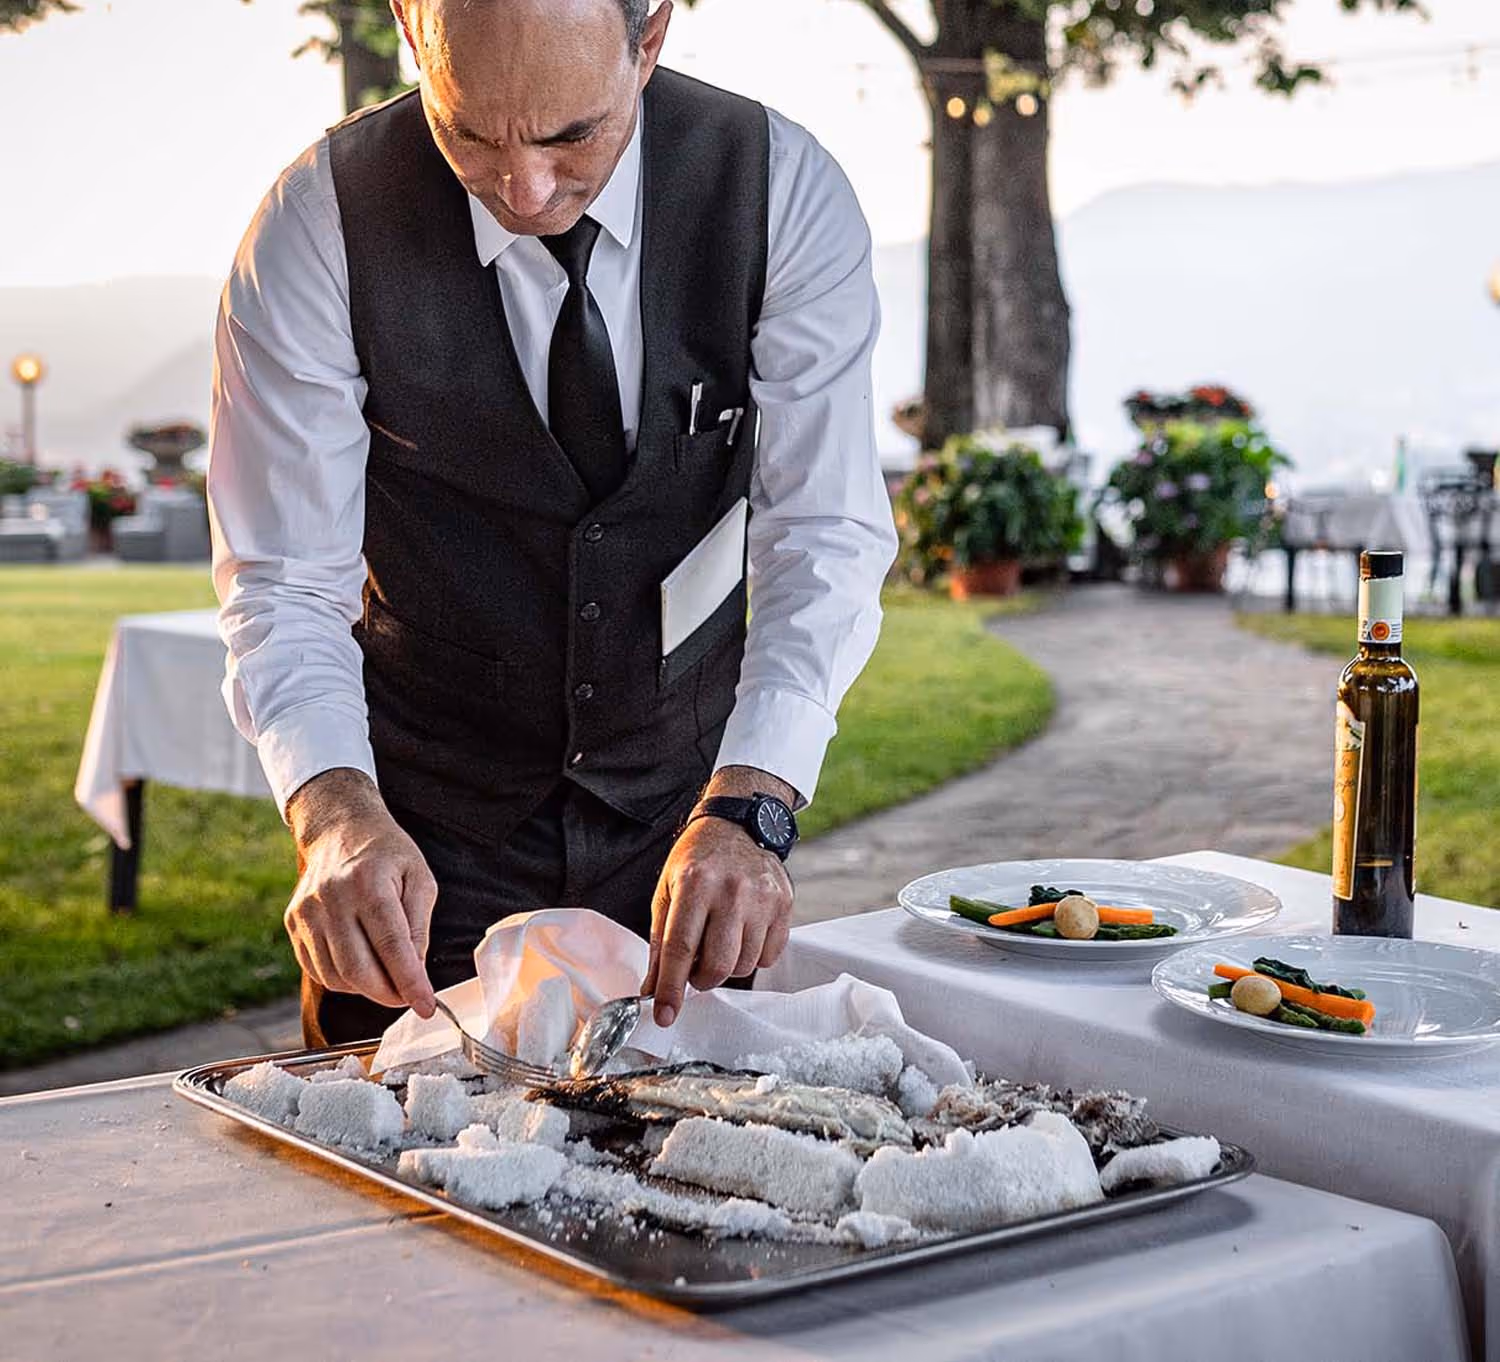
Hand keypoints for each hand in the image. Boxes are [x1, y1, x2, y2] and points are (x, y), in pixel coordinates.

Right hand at [284, 768, 436, 1016]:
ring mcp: (307, 912)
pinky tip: (361, 966)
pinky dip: (343, 980)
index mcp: (368, 883)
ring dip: (366, 989)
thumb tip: (416, 972)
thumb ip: (419, 926)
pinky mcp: (292, 922)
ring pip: (336, 976)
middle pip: (359, 969)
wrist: (339, 829)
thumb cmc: (388, 854)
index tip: (427, 1007)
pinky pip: (317, 970)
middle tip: (408, 996)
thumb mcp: (420, 878)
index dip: (410, 983)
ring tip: (387, 977)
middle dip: (388, 993)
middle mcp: (332, 898)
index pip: (392, 946)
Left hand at [642, 776, 795, 1027]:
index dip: (670, 988)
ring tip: (719, 944)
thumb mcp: (667, 892)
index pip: (679, 948)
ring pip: (745, 965)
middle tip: (695, 970)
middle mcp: (731, 890)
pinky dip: (752, 957)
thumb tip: (653, 991)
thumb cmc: (697, 860)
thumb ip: (660, 943)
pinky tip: (742, 934)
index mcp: (694, 884)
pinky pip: (769, 955)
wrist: (737, 825)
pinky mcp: (784, 903)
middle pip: (718, 965)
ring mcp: (762, 897)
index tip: (664, 1015)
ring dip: (727, 968)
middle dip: (701, 980)